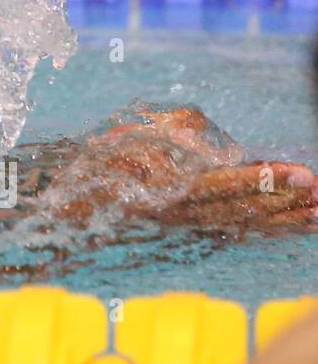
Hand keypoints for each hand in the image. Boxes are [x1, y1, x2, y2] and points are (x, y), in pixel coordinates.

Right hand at [35, 105, 317, 230]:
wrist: (69, 203)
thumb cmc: (99, 163)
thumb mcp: (130, 138)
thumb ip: (176, 134)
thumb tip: (213, 140)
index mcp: (164, 189)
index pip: (223, 186)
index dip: (263, 181)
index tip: (301, 173)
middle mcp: (181, 213)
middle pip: (242, 210)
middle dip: (286, 203)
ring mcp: (188, 224)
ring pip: (244, 223)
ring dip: (285, 220)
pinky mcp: (192, 227)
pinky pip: (236, 229)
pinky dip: (268, 227)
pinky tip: (292, 224)